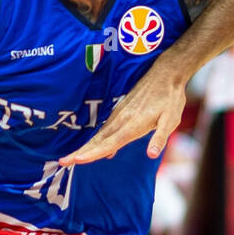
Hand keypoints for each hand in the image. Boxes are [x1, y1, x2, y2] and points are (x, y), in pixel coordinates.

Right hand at [59, 63, 186, 164]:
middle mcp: (123, 120)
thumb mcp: (170, 120)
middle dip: (80, 152)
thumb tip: (151, 155)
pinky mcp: (120, 111)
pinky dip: (97, 140)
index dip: (93, 153)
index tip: (77, 160)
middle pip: (99, 140)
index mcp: (133, 124)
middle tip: (62, 161)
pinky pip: (106, 128)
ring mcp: (120, 114)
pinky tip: (95, 147)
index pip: (110, 143)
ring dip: (85, 146)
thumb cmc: (171, 99)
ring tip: (71, 157)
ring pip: (100, 135)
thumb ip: (160, 138)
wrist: (165, 73)